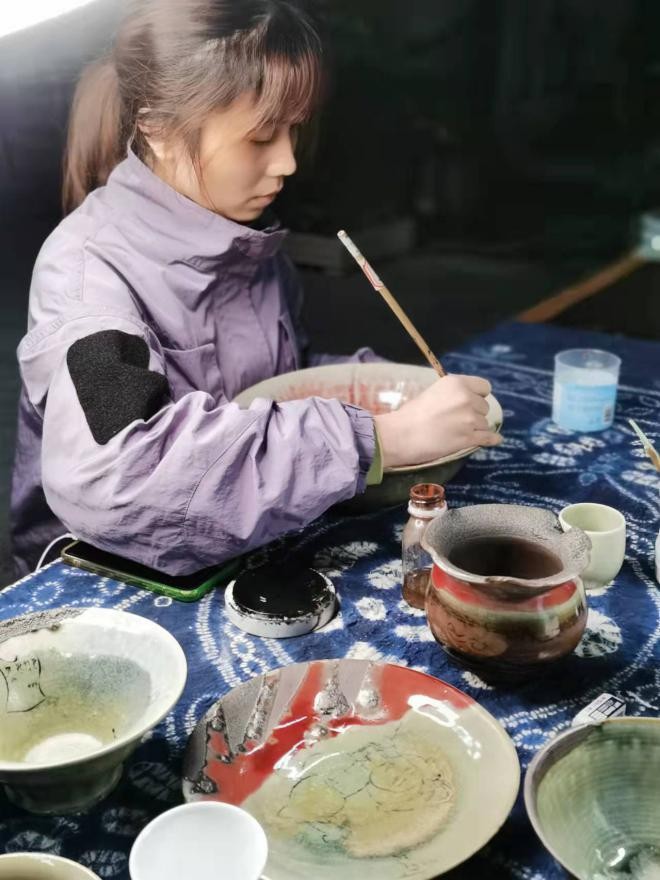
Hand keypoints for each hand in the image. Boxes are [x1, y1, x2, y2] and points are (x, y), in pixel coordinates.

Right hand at [373, 374, 500, 467]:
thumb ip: (451, 394)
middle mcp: (467, 398)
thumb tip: (463, 400)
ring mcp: (470, 419)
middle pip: (484, 407)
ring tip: (458, 432)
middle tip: (457, 420)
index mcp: (456, 383)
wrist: (401, 435)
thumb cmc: (410, 414)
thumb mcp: (432, 392)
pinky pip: (488, 438)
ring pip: (484, 423)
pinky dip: (491, 439)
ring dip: (475, 428)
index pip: (484, 386)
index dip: (478, 395)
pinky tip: (495, 439)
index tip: (472, 401)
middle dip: (474, 413)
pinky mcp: (469, 438)